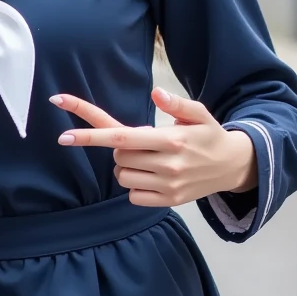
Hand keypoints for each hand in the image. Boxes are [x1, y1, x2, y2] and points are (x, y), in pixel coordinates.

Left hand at [49, 87, 256, 206]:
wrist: (232, 166)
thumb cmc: (209, 135)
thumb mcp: (198, 114)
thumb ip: (177, 103)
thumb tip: (156, 93)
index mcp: (171, 139)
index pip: (121, 138)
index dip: (90, 136)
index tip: (64, 136)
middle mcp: (168, 164)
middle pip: (118, 156)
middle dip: (122, 148)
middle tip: (145, 144)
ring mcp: (168, 185)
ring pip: (122, 176)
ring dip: (128, 167)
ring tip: (151, 160)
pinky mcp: (168, 201)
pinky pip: (133, 195)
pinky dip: (136, 186)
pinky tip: (153, 177)